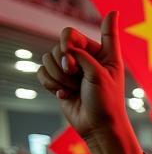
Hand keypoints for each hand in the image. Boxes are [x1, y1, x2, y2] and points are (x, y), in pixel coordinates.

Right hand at [37, 12, 127, 146]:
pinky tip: (65, 94)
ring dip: (59, 76)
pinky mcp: (59, 80)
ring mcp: (71, 69)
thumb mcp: (99, 74)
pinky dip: (51, 83)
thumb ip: (81, 55)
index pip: (84, 33)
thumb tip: (66, 46)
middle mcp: (86, 58)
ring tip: (73, 88)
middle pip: (61, 44)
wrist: (98, 127)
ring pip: (49, 58)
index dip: (81, 33)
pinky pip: (42, 72)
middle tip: (74, 75)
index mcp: (103, 53)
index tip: (96, 27)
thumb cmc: (106, 101)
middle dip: (64, 61)